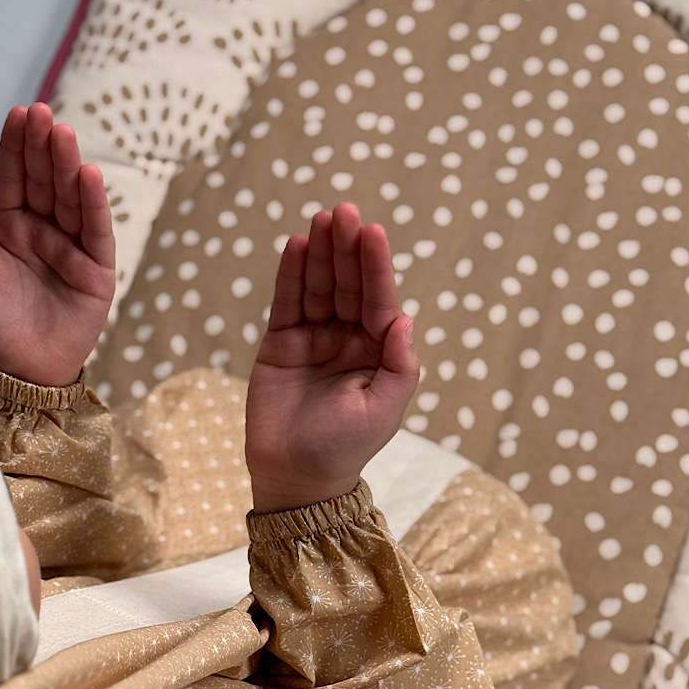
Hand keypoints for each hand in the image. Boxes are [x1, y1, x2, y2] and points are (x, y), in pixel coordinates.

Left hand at [0, 103, 115, 385]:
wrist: (17, 371)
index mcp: (6, 226)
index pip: (13, 177)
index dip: (15, 146)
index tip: (19, 113)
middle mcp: (40, 230)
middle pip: (44, 180)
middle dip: (43, 146)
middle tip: (43, 113)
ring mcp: (70, 247)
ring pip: (71, 198)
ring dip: (68, 165)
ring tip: (64, 135)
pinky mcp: (96, 268)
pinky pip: (96, 230)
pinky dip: (94, 203)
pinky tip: (89, 175)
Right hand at [246, 203, 418, 513]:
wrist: (296, 476)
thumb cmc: (345, 447)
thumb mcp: (384, 410)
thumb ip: (400, 365)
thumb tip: (406, 318)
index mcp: (379, 352)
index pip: (380, 301)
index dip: (377, 266)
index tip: (373, 232)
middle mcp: (349, 338)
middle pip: (350, 284)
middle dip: (348, 249)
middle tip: (344, 212)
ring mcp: (315, 337)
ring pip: (320, 286)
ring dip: (322, 252)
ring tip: (321, 219)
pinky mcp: (281, 342)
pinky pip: (288, 301)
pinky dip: (291, 273)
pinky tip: (297, 245)